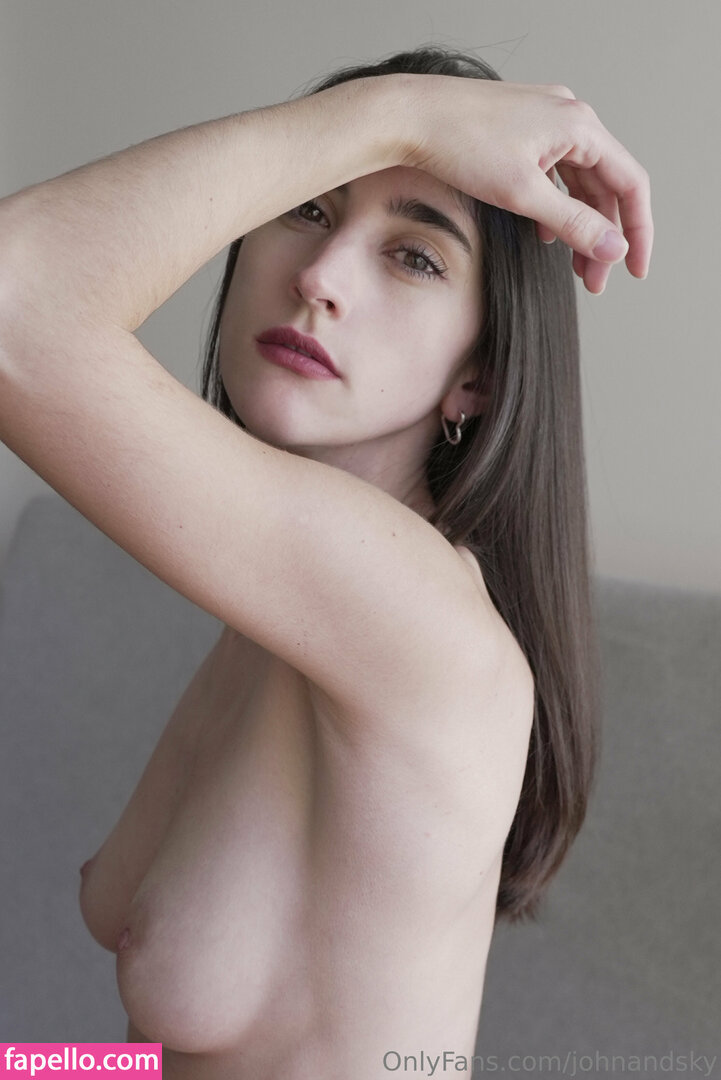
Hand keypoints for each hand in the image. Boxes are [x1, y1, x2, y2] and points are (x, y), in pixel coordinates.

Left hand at [398, 76, 652, 293]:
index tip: (635, 271)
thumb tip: (613, 249)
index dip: (638, 232)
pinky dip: (555, 206)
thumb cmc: (459, 145)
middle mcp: (570, 116)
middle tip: (595, 282)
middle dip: (603, 237)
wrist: (407, 117)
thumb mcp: (523, 194)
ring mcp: (545, 119)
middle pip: (605, 185)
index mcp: (580, 126)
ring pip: (579, 181)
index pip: (630, 184)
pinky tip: (544, 236)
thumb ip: (573, 224)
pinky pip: (554, 172)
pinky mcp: (521, 128)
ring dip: (579, 226)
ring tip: (574, 268)